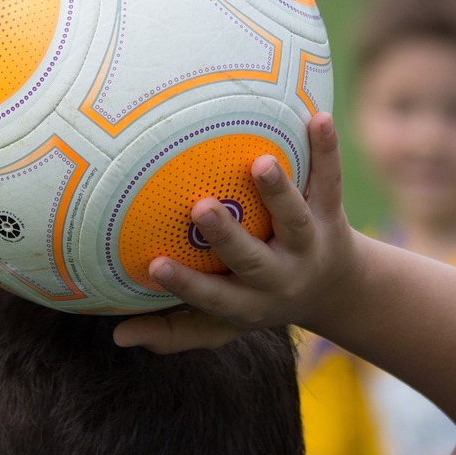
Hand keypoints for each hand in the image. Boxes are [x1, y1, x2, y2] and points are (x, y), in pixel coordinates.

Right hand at [113, 113, 356, 352]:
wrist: (337, 291)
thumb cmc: (257, 301)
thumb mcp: (222, 327)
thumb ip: (173, 333)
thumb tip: (118, 337)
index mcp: (250, 304)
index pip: (213, 297)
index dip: (185, 285)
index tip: (154, 264)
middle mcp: (281, 276)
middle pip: (253, 259)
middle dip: (227, 236)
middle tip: (201, 208)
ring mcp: (308, 243)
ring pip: (293, 219)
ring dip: (278, 192)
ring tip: (261, 162)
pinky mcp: (331, 212)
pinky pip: (329, 179)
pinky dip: (327, 150)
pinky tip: (318, 117)